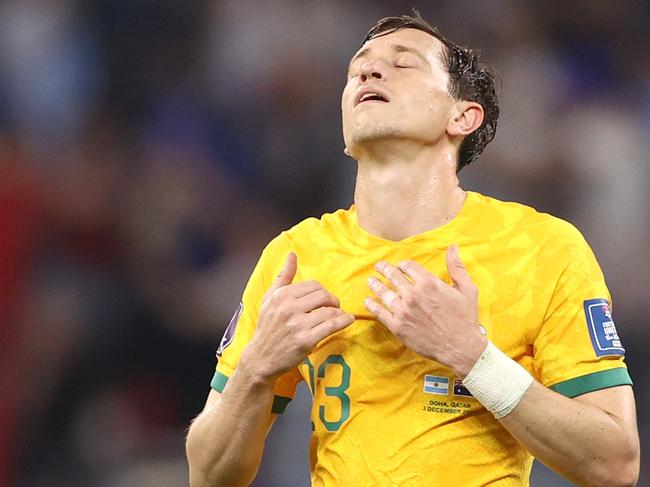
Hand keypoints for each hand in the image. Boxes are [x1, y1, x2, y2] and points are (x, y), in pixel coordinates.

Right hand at [240, 252, 354, 381]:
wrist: (261, 359)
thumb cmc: (267, 328)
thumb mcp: (269, 299)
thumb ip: (283, 276)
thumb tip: (292, 254)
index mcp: (281, 296)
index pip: (313, 285)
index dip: (323, 291)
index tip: (325, 299)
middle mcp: (289, 308)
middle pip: (323, 296)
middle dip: (333, 300)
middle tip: (334, 306)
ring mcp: (298, 325)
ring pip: (329, 311)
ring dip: (339, 312)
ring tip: (340, 315)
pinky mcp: (306, 340)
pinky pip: (331, 326)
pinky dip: (343, 321)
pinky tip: (347, 320)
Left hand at [364, 245, 486, 376]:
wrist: (460, 347)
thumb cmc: (465, 318)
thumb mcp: (467, 289)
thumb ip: (457, 267)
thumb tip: (453, 247)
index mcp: (429, 283)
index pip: (408, 266)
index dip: (402, 265)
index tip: (400, 266)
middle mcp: (414, 294)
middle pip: (393, 276)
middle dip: (384, 269)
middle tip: (378, 267)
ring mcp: (404, 310)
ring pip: (383, 292)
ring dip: (375, 285)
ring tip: (370, 281)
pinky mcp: (398, 326)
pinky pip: (380, 312)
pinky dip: (371, 305)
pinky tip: (367, 301)